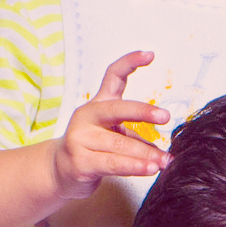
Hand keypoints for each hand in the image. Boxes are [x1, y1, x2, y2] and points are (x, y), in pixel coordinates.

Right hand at [52, 51, 169, 199]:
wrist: (59, 172)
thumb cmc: (92, 149)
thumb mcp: (114, 135)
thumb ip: (137, 139)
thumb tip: (165, 154)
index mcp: (98, 105)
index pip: (112, 76)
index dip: (130, 62)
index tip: (150, 54)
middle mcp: (87, 117)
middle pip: (117, 109)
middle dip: (143, 111)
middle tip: (165, 116)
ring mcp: (80, 138)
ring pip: (120, 144)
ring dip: (146, 154)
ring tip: (165, 160)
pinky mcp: (80, 162)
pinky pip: (113, 164)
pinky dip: (134, 167)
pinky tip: (150, 169)